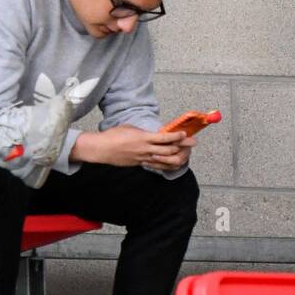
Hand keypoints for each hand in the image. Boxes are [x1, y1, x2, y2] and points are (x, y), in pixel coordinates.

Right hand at [74, 124, 194, 169]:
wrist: (102, 149)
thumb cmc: (113, 136)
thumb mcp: (130, 128)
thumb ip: (144, 132)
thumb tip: (152, 134)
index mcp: (143, 137)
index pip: (165, 137)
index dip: (177, 136)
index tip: (184, 133)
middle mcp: (145, 149)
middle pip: (169, 149)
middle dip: (183, 146)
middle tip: (192, 143)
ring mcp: (143, 158)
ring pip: (164, 160)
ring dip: (176, 156)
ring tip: (185, 153)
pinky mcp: (139, 164)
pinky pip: (156, 165)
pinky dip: (166, 164)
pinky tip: (172, 163)